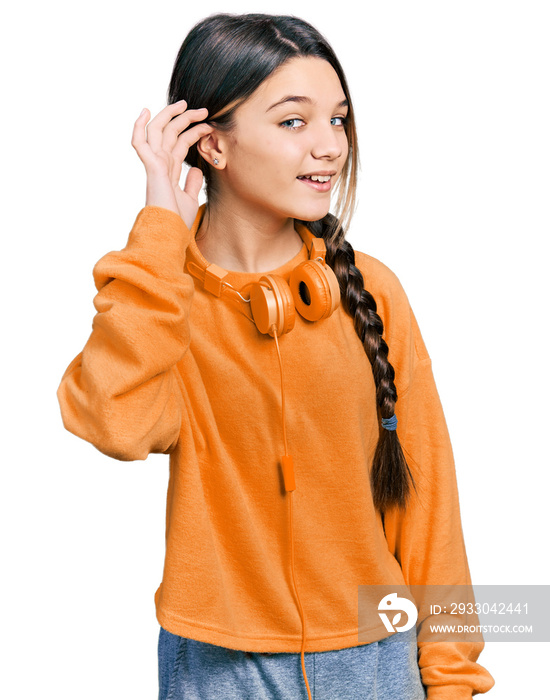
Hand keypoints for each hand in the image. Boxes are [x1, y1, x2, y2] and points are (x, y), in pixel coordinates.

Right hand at [131, 100, 213, 228]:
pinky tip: (145, 112)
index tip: (207, 125)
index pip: (180, 144)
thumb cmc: (177, 222)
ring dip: (170, 116)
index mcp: (170, 171)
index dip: (193, 132)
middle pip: (170, 133)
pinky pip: (139, 143)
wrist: (170, 232)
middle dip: (185, 118)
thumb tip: (197, 169)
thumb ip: (192, 183)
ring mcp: (155, 164)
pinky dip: (138, 127)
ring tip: (185, 104)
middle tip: (202, 109)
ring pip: (158, 131)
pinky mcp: (151, 167)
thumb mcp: (190, 199)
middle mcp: (161, 165)